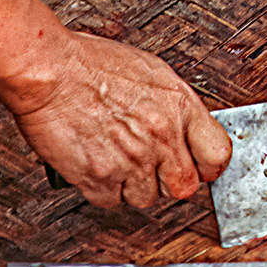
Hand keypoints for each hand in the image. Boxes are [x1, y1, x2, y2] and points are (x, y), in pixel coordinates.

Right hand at [10, 31, 231, 207]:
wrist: (49, 71)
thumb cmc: (92, 64)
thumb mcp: (152, 71)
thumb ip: (175, 105)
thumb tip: (187, 126)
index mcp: (180, 108)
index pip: (217, 154)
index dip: (208, 165)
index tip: (200, 166)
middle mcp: (161, 137)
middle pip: (184, 186)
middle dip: (170, 181)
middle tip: (155, 169)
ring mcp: (132, 160)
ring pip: (147, 198)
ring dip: (134, 186)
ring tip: (120, 162)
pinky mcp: (99, 177)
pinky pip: (111, 201)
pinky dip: (104, 190)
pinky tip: (98, 167)